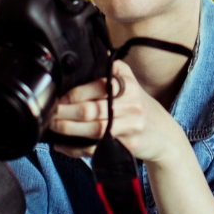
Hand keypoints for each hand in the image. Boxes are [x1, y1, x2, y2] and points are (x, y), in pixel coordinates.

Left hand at [49, 61, 186, 163]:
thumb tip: (82, 65)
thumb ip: (111, 74)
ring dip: (68, 129)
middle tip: (49, 113)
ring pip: (94, 128)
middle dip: (65, 112)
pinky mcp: (128, 144)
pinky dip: (77, 148)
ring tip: (53, 126)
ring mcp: (131, 124)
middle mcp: (131, 102)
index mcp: (127, 83)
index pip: (95, 86)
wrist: (164, 136)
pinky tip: (64, 146)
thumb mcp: (131, 86)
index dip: (73, 94)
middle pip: (91, 108)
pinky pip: (98, 147)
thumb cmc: (139, 110)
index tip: (57, 98)